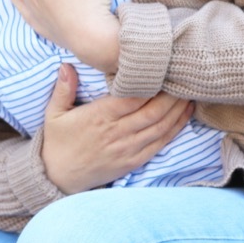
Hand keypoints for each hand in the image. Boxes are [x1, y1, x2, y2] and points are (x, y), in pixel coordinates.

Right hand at [41, 64, 193, 193]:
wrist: (59, 177)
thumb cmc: (58, 141)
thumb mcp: (54, 113)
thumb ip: (63, 89)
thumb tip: (65, 65)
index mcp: (99, 116)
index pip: (132, 97)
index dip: (150, 84)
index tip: (162, 68)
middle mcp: (116, 132)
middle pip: (152, 111)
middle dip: (171, 95)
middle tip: (184, 77)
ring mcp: (127, 148)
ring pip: (160, 126)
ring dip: (178, 110)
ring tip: (190, 91)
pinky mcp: (133, 161)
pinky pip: (159, 143)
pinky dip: (175, 128)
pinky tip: (185, 115)